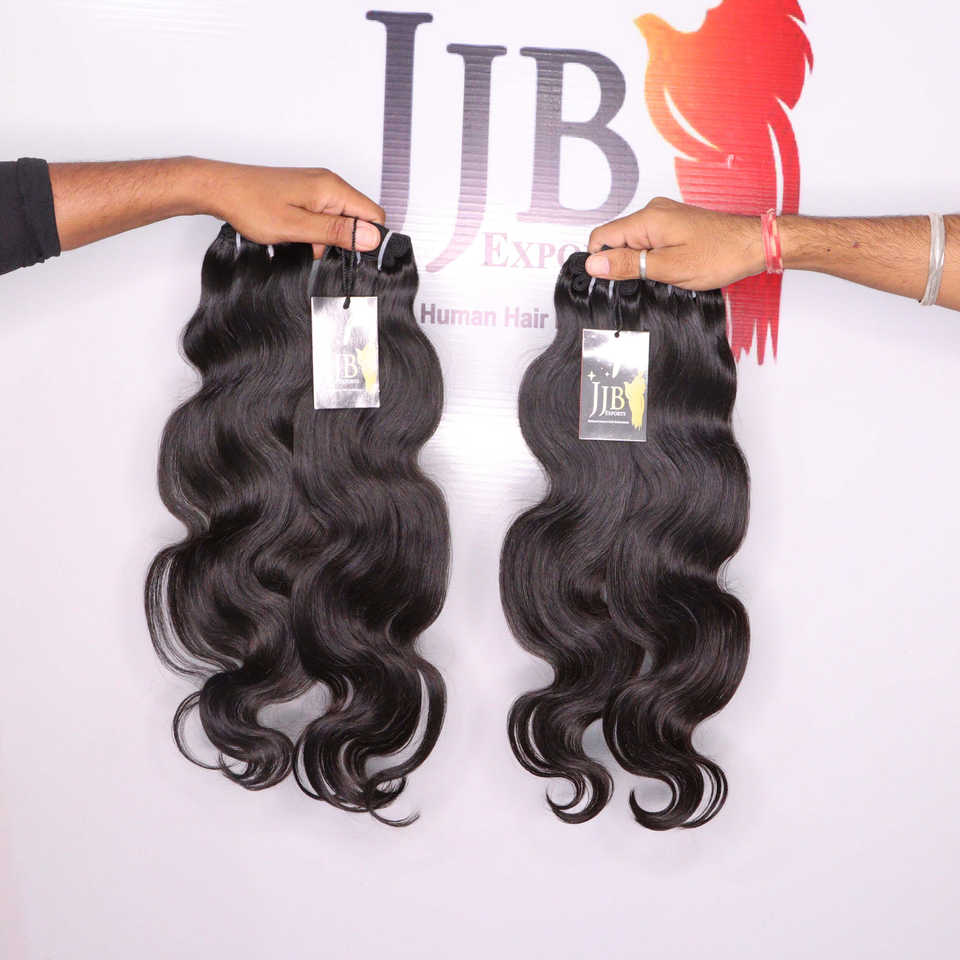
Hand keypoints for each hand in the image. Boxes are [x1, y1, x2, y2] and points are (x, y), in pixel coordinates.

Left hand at [192, 159, 385, 258]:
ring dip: (322, 238)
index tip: (349, 254)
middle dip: (340, 241)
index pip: (374, 215)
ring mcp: (317, 187)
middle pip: (356, 220)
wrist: (221, 189)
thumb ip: (336, 232)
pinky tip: (293, 232)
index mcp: (332, 188)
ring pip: (338, 222)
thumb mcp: (297, 227)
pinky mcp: (306, 194)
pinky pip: (322, 218)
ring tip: (296, 237)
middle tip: (312, 245)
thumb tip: (372, 237)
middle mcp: (328, 184)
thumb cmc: (251, 204)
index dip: (367, 239)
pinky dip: (312, 231)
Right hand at [585, 197, 765, 288]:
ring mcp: (664, 216)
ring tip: (666, 272)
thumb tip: (594, 264)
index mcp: (647, 219)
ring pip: (633, 242)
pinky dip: (654, 257)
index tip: (616, 280)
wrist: (753, 244)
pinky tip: (672, 266)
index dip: (601, 262)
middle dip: (624, 264)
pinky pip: (649, 241)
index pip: (601, 237)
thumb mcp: (667, 268)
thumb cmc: (719, 255)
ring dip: (641, 262)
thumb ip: (627, 265)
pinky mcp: (674, 224)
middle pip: (616, 239)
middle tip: (649, 279)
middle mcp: (653, 211)